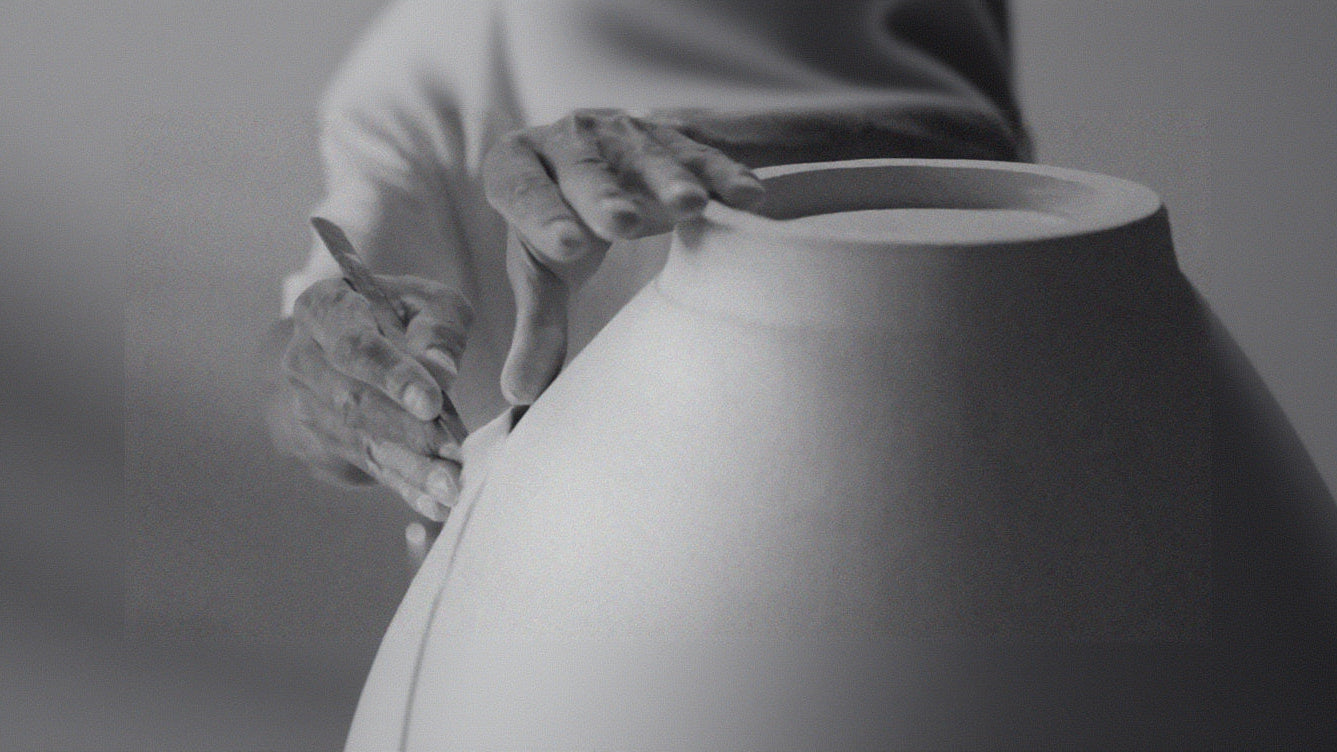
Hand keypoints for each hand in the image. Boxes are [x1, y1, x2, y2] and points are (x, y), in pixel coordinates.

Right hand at [267, 275, 471, 519]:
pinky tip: (436, 502)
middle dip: (408, 432)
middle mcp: (303, 356)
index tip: (430, 403)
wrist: (355, 345)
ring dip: (410, 467)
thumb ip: (438, 328)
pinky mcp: (322, 439)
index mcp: (323, 308)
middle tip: (453, 455)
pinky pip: (367, 465)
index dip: (392, 375)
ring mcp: (307, 402)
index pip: (353, 344)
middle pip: (354, 400)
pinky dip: (404, 485)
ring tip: (452, 485)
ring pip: (361, 440)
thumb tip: (440, 370)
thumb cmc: (402, 316)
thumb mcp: (427, 303)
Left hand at [482, 109, 765, 403]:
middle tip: (623, 224)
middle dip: (603, 195)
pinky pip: (700, 154)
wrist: (600, 167)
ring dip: (670, 179)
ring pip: (645, 155)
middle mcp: (567, 140)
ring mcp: (623, 135)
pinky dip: (724, 175)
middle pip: (582, 167)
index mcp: (516, 166)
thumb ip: (536, 329)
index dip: (541, 216)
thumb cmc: (561, 227)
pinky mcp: (673, 138)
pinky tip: (749, 198)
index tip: (566, 247)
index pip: (520, 189)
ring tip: (692, 206)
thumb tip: (521, 395)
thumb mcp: (542, 273)